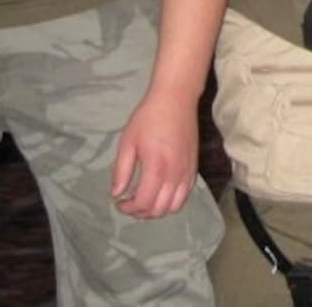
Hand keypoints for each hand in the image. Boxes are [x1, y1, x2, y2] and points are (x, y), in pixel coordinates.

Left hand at [110, 87, 198, 218]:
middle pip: (159, 210)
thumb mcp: (128, 141)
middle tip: (129, 203)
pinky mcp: (194, 167)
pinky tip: (161, 191)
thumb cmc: (149, 117)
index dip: (128, 208)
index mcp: (156, 167)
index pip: (143, 203)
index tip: (119, 202)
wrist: (176, 99)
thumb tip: (116, 194)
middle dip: (141, 213)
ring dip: (158, 210)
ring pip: (174, 207)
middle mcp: (174, 174)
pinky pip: (186, 195)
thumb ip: (122, 170)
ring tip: (145, 200)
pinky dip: (172, 201)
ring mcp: (187, 172)